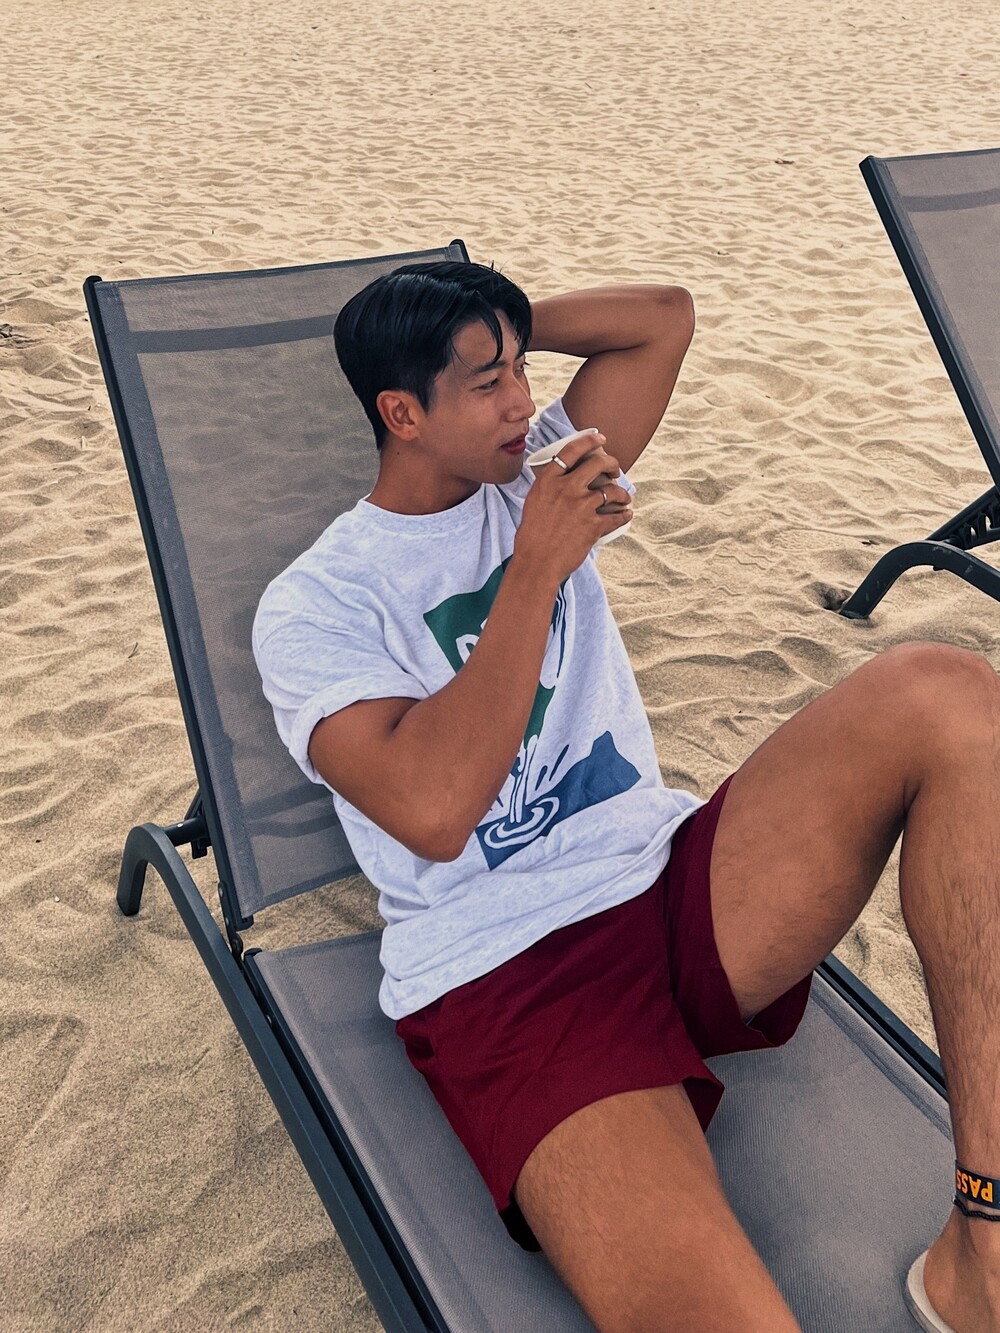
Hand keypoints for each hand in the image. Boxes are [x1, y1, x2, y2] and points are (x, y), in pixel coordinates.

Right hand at [513, 430, 632, 585]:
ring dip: (622, 493)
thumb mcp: (533, 503)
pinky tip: (627, 514)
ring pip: (612, 490)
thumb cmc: (531, 536)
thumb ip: (549, 488)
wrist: (536, 563)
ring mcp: (582, 506)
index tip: (601, 439)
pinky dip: (624, 515)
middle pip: (598, 464)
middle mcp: (566, 489)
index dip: (590, 440)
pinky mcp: (593, 526)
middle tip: (615, 470)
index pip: (572, 450)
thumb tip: (561, 479)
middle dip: (612, 463)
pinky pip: (616, 516)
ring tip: (624, 498)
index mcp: (548, 480)